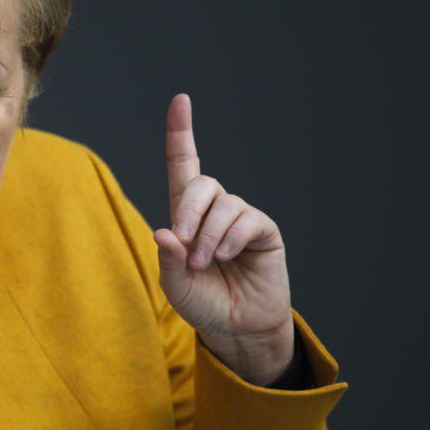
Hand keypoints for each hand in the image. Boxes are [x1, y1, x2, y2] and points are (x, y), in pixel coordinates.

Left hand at [152, 94, 294, 385]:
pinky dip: (231, 238)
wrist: (236, 329)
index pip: (183, 165)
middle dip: (188, 211)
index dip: (181, 133)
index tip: (181, 100)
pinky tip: (227, 257)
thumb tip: (164, 232)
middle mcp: (214, 210)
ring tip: (207, 265)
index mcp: (187, 215)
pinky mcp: (264, 231)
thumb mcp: (175, 284)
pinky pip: (247, 220)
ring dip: (209, 236)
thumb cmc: (202, 302)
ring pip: (223, 205)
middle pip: (202, 183)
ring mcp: (240, 219)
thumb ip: (168, 260)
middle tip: (183, 244)